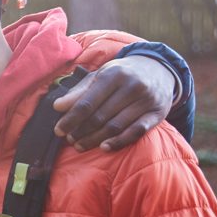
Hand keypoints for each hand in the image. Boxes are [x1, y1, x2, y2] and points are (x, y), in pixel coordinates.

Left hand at [52, 55, 175, 151]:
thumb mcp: (100, 75)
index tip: (58, 130)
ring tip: (80, 145)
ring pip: (116, 126)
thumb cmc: (121, 74)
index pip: (87, 103)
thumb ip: (79, 91)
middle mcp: (132, 87)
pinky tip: (104, 147)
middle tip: (70, 139)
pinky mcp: (157, 114)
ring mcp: (146, 101)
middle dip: (81, 131)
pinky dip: (119, 142)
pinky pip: (136, 132)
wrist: (158, 69)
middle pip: (100, 117)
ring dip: (95, 139)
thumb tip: (58, 106)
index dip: (71, 119)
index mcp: (113, 75)